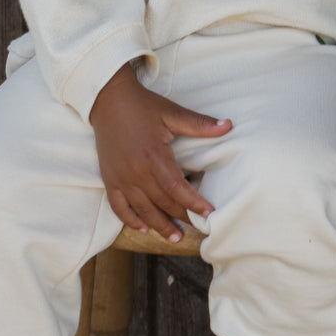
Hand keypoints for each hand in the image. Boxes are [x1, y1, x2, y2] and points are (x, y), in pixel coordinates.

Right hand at [90, 64, 230, 241]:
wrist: (107, 99)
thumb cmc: (142, 106)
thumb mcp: (172, 113)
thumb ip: (199, 124)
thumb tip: (228, 125)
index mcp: (153, 155)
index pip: (177, 188)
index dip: (194, 203)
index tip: (209, 213)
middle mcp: (136, 171)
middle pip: (162, 202)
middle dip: (181, 217)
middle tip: (196, 228)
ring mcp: (121, 177)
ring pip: (142, 209)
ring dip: (159, 225)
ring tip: (174, 236)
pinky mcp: (109, 178)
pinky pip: (119, 206)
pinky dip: (131, 219)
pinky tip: (143, 227)